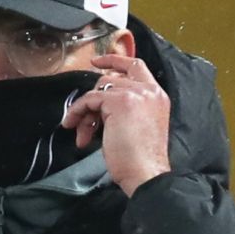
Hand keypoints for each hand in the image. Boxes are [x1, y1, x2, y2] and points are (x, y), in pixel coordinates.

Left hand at [62, 54, 170, 196]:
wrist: (146, 173)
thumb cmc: (141, 161)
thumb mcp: (137, 126)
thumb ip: (125, 109)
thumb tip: (97, 104)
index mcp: (157, 96)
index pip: (136, 66)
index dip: (115, 60)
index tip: (96, 62)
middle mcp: (149, 90)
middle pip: (111, 78)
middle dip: (93, 99)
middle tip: (83, 120)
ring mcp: (135, 93)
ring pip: (99, 89)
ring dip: (85, 111)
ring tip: (82, 134)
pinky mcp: (120, 101)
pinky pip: (90, 99)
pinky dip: (79, 112)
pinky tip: (77, 130)